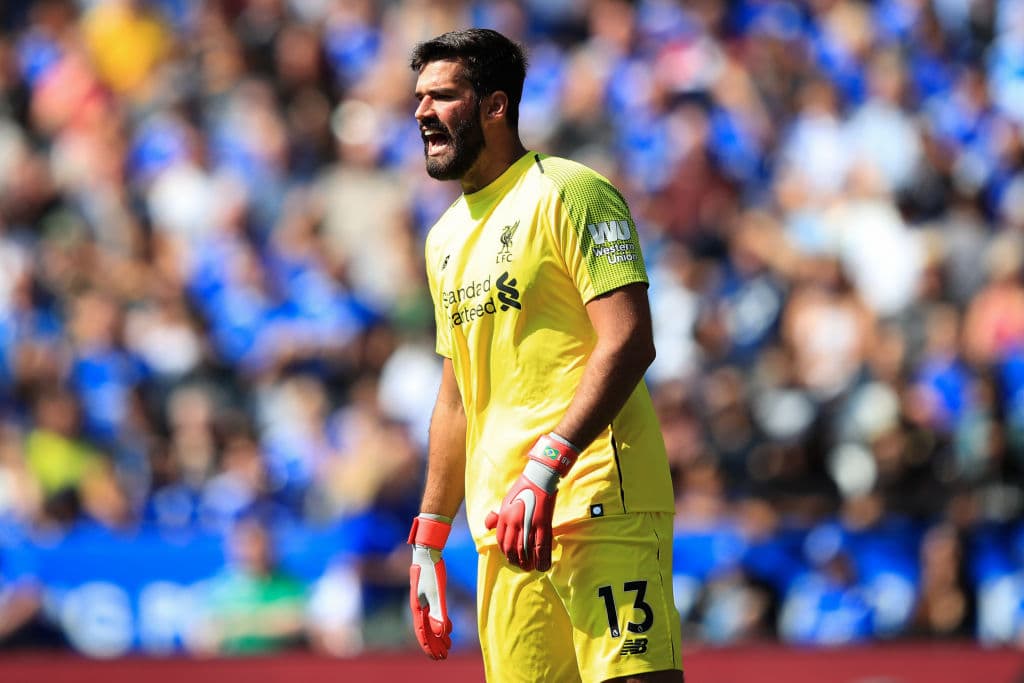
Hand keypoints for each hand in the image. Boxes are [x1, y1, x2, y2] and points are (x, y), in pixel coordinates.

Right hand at [408, 515, 452, 658]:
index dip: (430, 647)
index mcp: (418, 608)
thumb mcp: (437, 593)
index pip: (423, 633)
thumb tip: (442, 633)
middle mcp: (419, 607)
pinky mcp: (429, 595)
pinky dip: (441, 623)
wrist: (427, 552)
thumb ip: (439, 613)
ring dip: (439, 637)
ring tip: (448, 646)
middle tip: (444, 657)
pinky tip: (449, 629)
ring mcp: (423, 601)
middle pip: (426, 631)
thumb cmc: (431, 571)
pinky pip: (434, 614)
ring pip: (430, 624)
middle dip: (435, 645)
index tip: (437, 658)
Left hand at [485, 433, 578, 571]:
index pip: (502, 540)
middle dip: (516, 560)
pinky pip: (541, 546)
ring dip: (527, 562)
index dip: (505, 552)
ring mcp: (529, 524)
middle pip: (513, 548)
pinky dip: (541, 558)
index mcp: (505, 516)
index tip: (510, 557)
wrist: (539, 478)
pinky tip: (542, 565)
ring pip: (526, 551)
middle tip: (520, 566)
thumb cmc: (522, 488)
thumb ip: (498, 516)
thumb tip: (488, 526)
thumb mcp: (505, 501)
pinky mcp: (543, 524)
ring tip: (530, 568)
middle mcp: (515, 522)